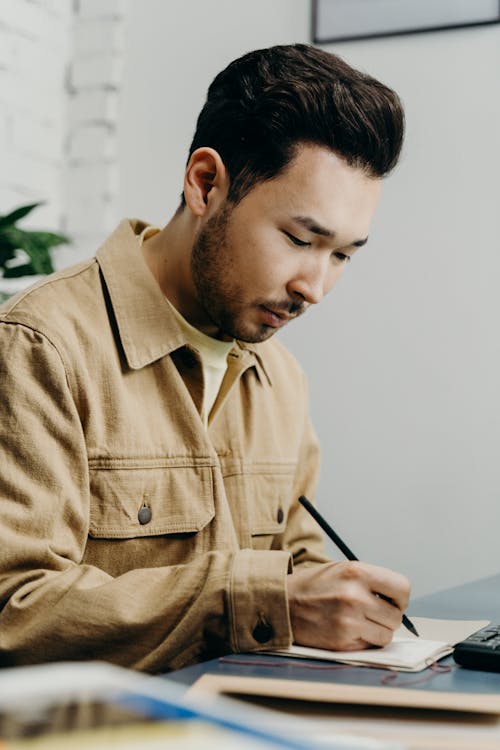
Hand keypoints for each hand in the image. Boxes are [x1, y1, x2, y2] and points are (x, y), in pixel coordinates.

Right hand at [287, 561, 410, 650]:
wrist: (282, 602)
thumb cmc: (315, 586)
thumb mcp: (342, 570)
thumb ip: (371, 581)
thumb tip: (399, 602)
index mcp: (357, 572)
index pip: (402, 588)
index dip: (399, 598)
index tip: (391, 601)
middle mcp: (355, 596)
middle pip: (396, 617)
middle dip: (387, 617)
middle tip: (371, 613)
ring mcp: (349, 621)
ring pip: (386, 635)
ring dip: (376, 632)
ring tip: (357, 621)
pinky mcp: (342, 642)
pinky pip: (369, 646)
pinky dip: (362, 641)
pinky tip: (346, 630)